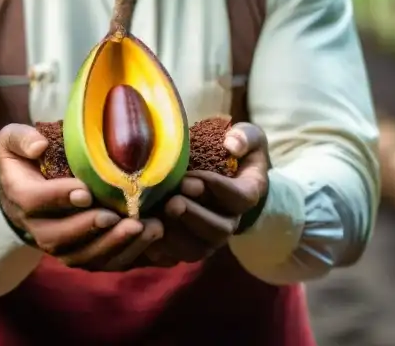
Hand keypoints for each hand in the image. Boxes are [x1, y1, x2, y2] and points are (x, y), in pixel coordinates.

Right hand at [0, 123, 162, 269]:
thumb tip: (39, 146)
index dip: (59, 197)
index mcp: (21, 196)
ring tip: (140, 227)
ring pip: (81, 255)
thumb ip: (21, 139)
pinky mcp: (81, 254)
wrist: (29, 191)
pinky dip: (126, 253)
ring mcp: (59, 246)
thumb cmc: (27, 159)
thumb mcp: (13, 141)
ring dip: (112, 244)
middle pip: (58, 237)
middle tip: (115, 215)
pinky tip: (149, 235)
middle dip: (88, 227)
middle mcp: (36, 228)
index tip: (85, 191)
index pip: (34, 201)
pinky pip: (101, 263)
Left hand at [143, 122, 269, 267]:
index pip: (240, 198)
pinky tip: (146, 232)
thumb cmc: (232, 151)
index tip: (193, 177)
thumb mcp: (247, 136)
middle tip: (173, 201)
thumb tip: (231, 145)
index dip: (217, 189)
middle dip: (194, 216)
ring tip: (159, 214)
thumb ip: (244, 137)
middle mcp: (232, 220)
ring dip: (177, 235)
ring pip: (198, 249)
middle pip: (220, 230)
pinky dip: (160, 249)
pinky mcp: (189, 246)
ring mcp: (210, 238)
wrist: (220, 174)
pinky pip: (177, 257)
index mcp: (248, 192)